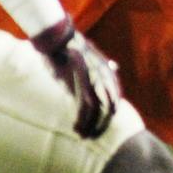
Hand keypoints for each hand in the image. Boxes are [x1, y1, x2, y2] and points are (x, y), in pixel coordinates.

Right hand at [32, 17, 121, 137]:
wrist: (57, 36)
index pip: (115, 98)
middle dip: (102, 125)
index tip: (101, 125)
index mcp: (107, 70)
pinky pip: (84, 108)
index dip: (109, 114)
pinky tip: (76, 128)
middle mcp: (104, 76)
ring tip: (83, 136)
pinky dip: (82, 121)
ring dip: (90, 126)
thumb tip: (114, 69)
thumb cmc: (69, 47)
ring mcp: (93, 80)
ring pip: (97, 111)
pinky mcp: (79, 84)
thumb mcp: (90, 56)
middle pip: (109, 108)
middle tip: (93, 136)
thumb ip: (101, 67)